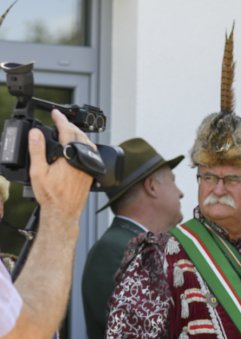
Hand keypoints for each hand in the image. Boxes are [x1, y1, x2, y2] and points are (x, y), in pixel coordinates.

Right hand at [28, 110, 94, 227]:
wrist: (64, 212)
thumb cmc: (51, 195)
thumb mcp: (38, 172)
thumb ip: (37, 150)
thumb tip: (36, 133)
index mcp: (70, 158)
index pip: (67, 131)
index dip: (60, 120)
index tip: (55, 113)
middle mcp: (82, 161)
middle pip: (79, 135)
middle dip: (69, 125)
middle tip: (59, 119)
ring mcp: (89, 167)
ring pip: (87, 144)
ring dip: (77, 134)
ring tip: (67, 130)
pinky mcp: (91, 173)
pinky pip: (90, 153)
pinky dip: (83, 145)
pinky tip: (76, 146)